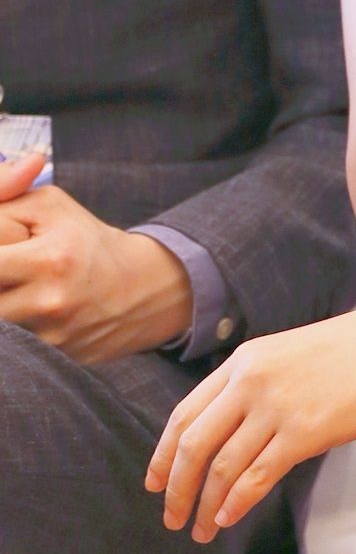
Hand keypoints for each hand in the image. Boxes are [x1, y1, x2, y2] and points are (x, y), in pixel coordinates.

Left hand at [0, 151, 193, 360]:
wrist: (143, 287)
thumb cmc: (86, 241)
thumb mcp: (50, 205)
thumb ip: (7, 194)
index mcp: (49, 259)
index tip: (4, 250)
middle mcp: (49, 302)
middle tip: (11, 270)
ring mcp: (52, 337)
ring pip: (1, 322)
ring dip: (5, 302)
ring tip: (20, 287)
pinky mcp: (56, 358)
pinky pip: (18, 346)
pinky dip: (19, 325)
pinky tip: (35, 310)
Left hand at [146, 298, 355, 541]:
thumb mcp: (291, 356)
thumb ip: (256, 385)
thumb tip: (231, 431)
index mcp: (245, 360)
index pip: (185, 414)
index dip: (163, 455)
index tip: (154, 484)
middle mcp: (252, 381)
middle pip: (193, 445)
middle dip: (176, 488)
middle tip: (171, 518)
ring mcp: (277, 406)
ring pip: (221, 467)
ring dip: (204, 505)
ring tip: (201, 530)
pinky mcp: (306, 431)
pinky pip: (256, 477)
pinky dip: (236, 503)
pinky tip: (228, 519)